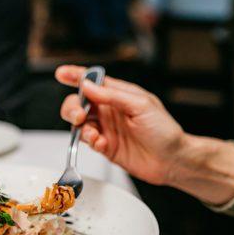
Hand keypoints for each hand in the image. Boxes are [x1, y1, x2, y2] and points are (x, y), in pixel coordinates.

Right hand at [56, 65, 233, 204]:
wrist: (171, 160)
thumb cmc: (164, 131)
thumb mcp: (141, 105)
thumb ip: (112, 96)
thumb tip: (88, 86)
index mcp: (119, 95)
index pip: (93, 82)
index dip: (75, 76)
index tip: (61, 74)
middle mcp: (110, 110)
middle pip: (79, 103)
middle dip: (73, 108)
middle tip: (79, 116)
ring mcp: (107, 128)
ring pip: (80, 124)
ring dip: (82, 128)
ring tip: (94, 135)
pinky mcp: (105, 146)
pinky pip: (88, 141)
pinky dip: (90, 142)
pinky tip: (101, 144)